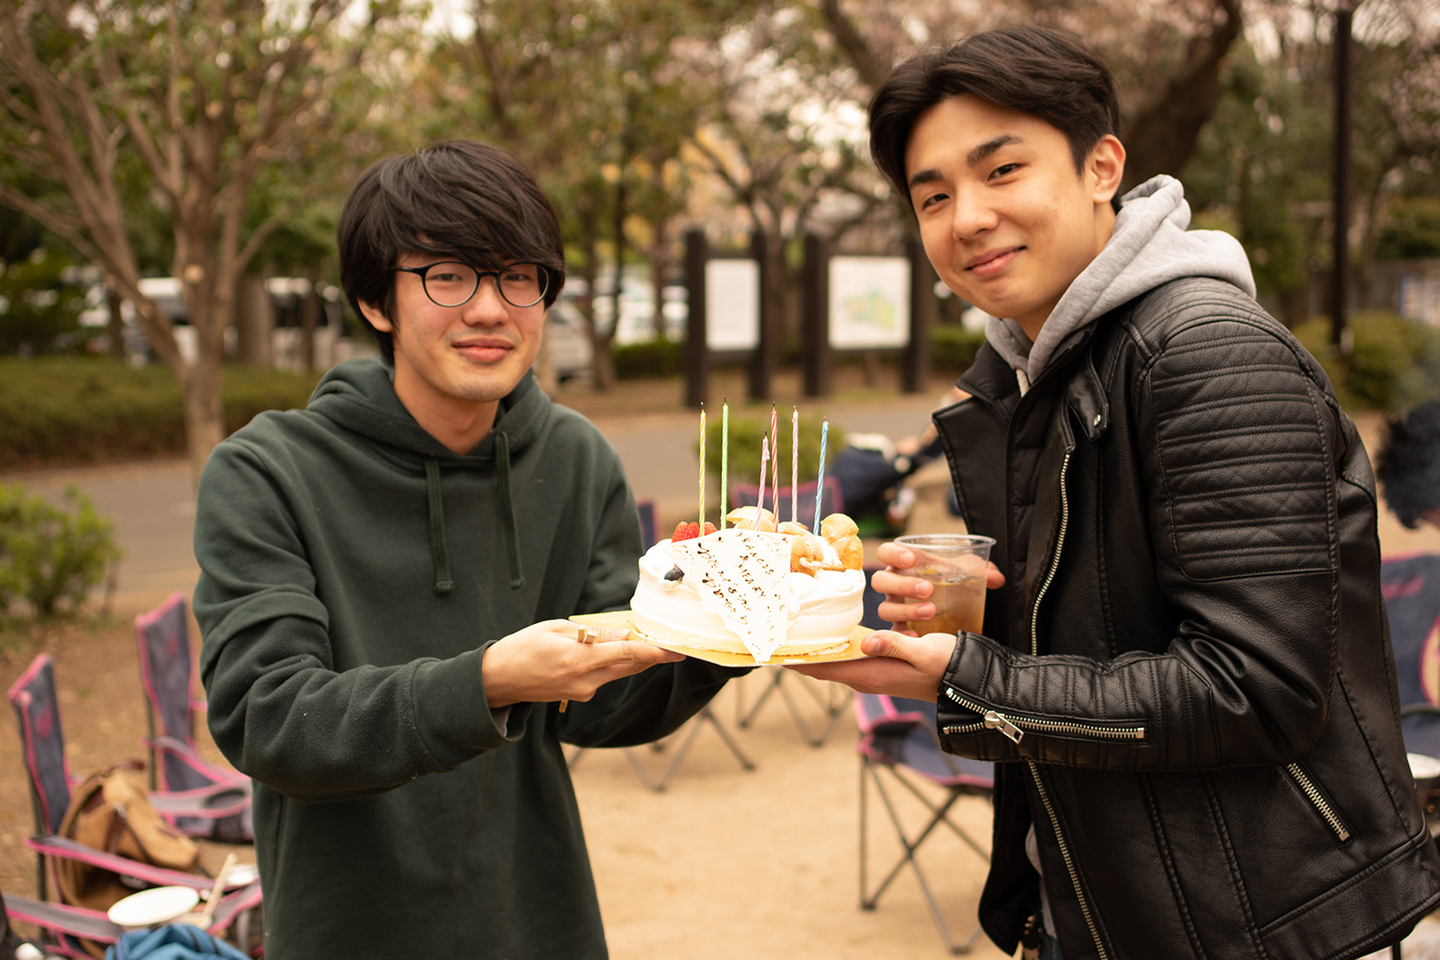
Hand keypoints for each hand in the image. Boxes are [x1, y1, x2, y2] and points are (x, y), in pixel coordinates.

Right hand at [481, 620, 683, 707]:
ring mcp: (583, 691)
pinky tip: (609, 652)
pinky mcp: (579, 695)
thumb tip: (623, 635)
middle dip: (652, 655)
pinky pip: (603, 677)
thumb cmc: (522, 648)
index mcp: (582, 660)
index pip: (629, 654)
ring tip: (642, 641)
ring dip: (632, 658)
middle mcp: (587, 681)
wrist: (498, 681)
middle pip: (630, 666)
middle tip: (670, 643)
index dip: (656, 652)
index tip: (677, 651)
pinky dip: (612, 664)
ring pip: (618, 672)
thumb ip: (593, 634)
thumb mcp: (557, 630)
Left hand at [789, 630, 957, 700]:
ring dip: (816, 648)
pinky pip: (848, 657)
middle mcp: (866, 677)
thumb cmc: (946, 666)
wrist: (966, 682)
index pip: (824, 668)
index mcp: (871, 675)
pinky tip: (828, 630)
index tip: (773, 649)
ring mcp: (872, 673)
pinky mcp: (880, 665)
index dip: (797, 659)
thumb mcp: (922, 652)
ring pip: (834, 661)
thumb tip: (866, 642)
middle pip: (822, 665)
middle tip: (777, 630)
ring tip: (793, 627)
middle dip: (801, 651)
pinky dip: (834, 646)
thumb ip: (894, 645)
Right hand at [872, 539, 1004, 628]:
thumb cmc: (953, 583)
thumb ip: (982, 571)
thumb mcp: (967, 573)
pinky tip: (917, 636)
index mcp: (903, 565)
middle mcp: (893, 585)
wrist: (955, 612)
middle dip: (902, 585)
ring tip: (931, 611)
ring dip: (906, 609)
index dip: (893, 554)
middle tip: (928, 590)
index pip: (885, 552)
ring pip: (885, 608)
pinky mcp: (898, 628)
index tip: (912, 559)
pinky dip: (902, 634)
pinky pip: (892, 633)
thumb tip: (996, 579)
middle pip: (881, 581)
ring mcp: (893, 607)